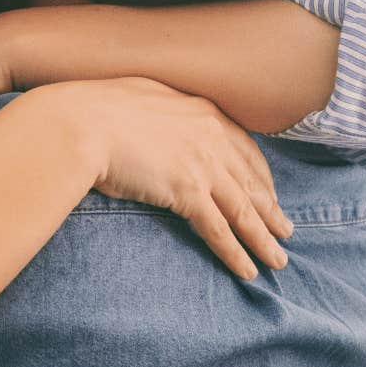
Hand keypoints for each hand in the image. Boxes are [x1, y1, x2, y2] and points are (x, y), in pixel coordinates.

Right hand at [43, 77, 294, 277]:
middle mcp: (210, 136)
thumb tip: (156, 122)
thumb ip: (162, 112)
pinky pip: (219, 228)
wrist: (79, 122)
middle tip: (286, 232)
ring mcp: (202, 164)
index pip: (244, 149)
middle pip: (251, 181)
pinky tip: (248, 270)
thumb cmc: (95, 109)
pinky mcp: (187, 191)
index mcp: (202, 111)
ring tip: (277, 260)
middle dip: (271, 211)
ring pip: (243, 209)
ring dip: (263, 238)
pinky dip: (235, 252)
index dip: (260, 176)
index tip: (270, 195)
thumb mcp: (139, 96)